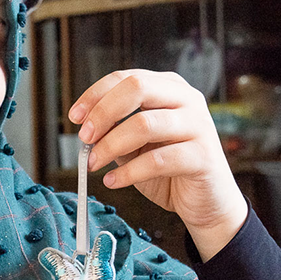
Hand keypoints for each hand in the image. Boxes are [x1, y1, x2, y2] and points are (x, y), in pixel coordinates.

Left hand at [68, 69, 247, 260]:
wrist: (205, 201)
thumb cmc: (169, 169)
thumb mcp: (135, 145)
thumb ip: (115, 131)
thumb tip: (85, 128)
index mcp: (169, 88)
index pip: (126, 78)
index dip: (95, 94)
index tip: (75, 117)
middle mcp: (187, 100)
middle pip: (137, 87)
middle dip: (103, 112)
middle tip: (85, 137)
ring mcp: (198, 125)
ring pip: (145, 124)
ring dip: (110, 145)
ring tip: (94, 163)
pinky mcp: (203, 156)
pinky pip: (158, 160)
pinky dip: (128, 172)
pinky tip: (113, 181)